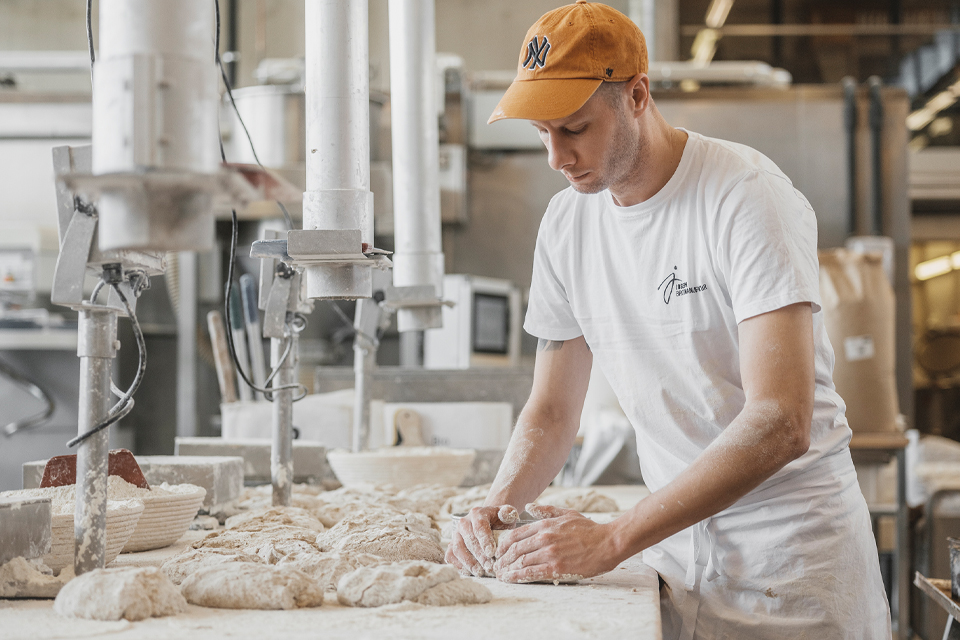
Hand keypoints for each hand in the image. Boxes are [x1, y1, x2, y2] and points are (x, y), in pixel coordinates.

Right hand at [445, 505, 517, 576]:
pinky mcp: (452, 545)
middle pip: (469, 540)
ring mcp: (456, 534)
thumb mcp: (506, 515)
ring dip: (468, 562)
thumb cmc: (499, 522)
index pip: (479, 527)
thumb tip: (507, 514)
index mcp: (477, 513)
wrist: (489, 523)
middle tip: (489, 567)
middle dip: (479, 555)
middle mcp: (463, 522)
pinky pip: (450, 555)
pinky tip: (470, 572)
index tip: (492, 553)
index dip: (485, 540)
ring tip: (480, 572)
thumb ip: (508, 513)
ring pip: (457, 548)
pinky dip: (459, 565)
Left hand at [494, 504, 621, 582]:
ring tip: (501, 575)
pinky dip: (519, 576)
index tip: (498, 552)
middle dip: (502, 559)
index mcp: (545, 525)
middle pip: (514, 549)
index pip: (515, 535)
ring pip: (521, 562)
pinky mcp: (557, 568)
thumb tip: (528, 506)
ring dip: (507, 569)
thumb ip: (545, 511)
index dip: (503, 545)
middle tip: (495, 567)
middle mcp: (544, 538)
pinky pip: (532, 573)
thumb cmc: (588, 529)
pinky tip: (512, 579)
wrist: (608, 542)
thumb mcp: (566, 513)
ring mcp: (550, 553)